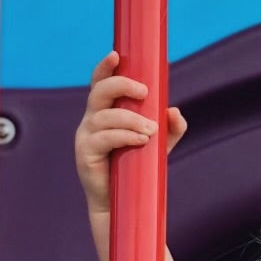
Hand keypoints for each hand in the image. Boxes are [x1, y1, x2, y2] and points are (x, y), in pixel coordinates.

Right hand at [74, 50, 187, 213]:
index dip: (105, 67)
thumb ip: (169, 130)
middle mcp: (91, 121)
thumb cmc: (137, 172)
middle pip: (99, 92)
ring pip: (105, 117)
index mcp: (104, 113)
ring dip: (130, 119)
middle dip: (122, 85)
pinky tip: (140, 140)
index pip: (100, 83)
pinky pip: (103, 138)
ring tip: (150, 131)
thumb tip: (176, 112)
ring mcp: (85, 137)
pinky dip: (123, 136)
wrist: (121, 206)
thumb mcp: (157, 147)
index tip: (116, 55)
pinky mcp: (85, 154)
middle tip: (145, 92)